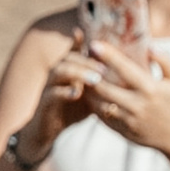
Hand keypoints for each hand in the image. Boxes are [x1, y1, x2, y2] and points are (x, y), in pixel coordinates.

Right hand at [11, 36, 95, 169]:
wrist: (48, 129)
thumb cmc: (71, 109)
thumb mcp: (89, 94)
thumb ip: (100, 83)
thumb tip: (124, 75)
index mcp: (67, 69)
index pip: (75, 51)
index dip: (83, 42)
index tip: (98, 40)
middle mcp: (56, 74)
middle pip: (69, 58)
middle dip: (88, 61)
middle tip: (104, 69)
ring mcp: (49, 86)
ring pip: (60, 71)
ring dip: (78, 73)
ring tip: (95, 80)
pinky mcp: (44, 102)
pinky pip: (52, 93)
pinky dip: (65, 92)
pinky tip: (77, 94)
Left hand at [74, 31, 169, 167]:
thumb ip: (164, 61)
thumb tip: (149, 45)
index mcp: (150, 89)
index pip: (125, 69)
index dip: (108, 56)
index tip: (94, 45)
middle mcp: (137, 105)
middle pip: (104, 88)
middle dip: (90, 73)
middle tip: (82, 61)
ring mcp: (128, 119)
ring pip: (98, 104)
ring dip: (87, 90)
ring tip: (81, 76)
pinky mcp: (121, 130)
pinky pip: (101, 116)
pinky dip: (92, 104)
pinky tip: (87, 93)